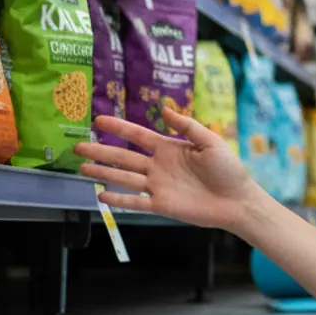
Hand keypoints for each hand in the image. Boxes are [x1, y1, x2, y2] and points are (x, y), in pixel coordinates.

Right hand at [75, 108, 265, 233]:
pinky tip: (101, 195)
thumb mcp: (211, 142)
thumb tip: (164, 109)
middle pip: (123, 156)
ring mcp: (158, 186)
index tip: (98, 119)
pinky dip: (118, 199)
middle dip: (101, 150)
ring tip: (82, 167)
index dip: (118, 127)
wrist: (237, 200)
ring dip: (103, 173)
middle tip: (77, 146)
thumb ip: (188, 127)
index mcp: (170, 148)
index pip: (138, 135)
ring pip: (124, 178)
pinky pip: (135, 202)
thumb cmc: (228, 169)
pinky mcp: (161, 205)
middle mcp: (159, 166)